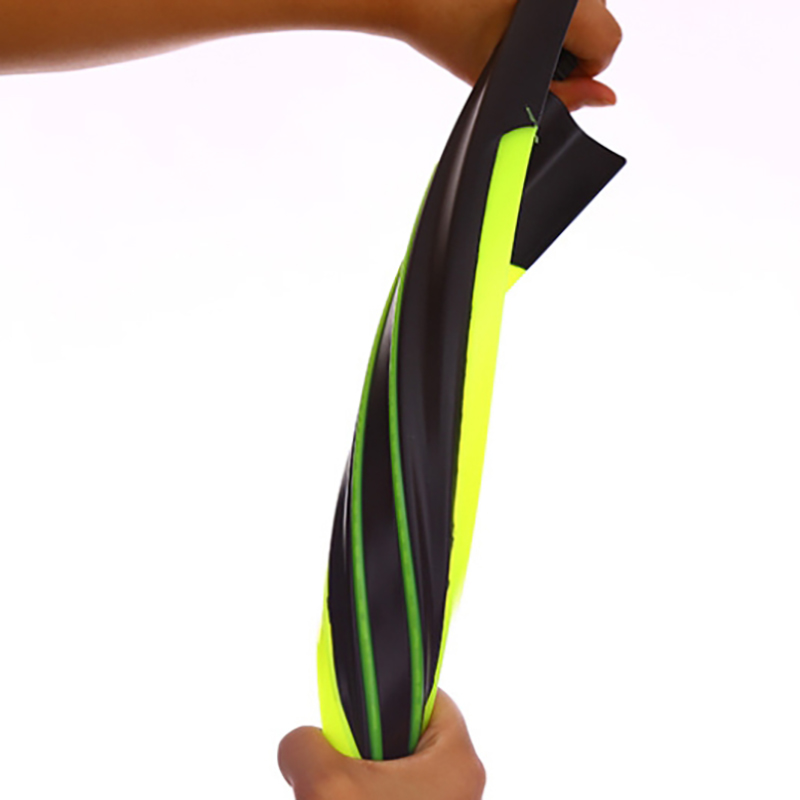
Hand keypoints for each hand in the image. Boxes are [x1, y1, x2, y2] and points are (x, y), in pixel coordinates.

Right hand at [277, 688, 485, 798]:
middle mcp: (456, 788)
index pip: (429, 696)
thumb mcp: (325, 784)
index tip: (358, 701)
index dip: (389, 692)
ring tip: (336, 797)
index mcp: (456, 761)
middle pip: (403, 736)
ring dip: (354, 785)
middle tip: (340, 764)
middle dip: (362, 747)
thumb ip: (304, 744)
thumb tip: (301, 746)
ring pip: (389, 777)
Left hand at [396, 0, 622, 109]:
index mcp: (569, 4)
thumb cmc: (452, 35)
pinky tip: (508, 9)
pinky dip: (541, 7)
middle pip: (600, 21)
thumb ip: (563, 94)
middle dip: (568, 46)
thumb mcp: (510, 80)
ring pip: (585, 4)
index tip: (546, 73)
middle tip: (520, 50)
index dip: (580, 71)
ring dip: (558, 24)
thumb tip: (607, 99)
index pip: (608, 45)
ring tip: (510, 26)